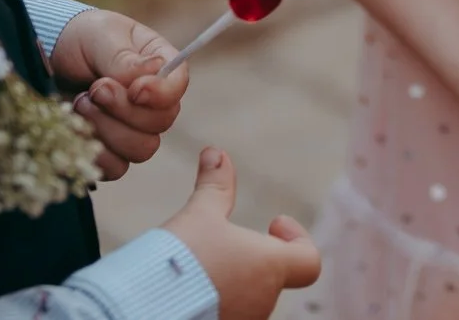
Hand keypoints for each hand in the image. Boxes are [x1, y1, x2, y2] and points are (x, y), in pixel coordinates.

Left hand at [49, 7, 188, 177]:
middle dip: (123, 110)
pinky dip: (96, 153)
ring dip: (107, 129)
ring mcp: (132, 128)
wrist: (47, 58)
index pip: (177, 85)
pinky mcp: (110, 150)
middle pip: (161, 122)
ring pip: (142, 149)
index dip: (161, 94)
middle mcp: (151, 100)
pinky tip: (76, 128)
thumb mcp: (101, 36)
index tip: (134, 89)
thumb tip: (154, 70)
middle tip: (95, 89)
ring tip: (80, 103)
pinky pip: (117, 167)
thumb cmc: (79, 38)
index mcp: (158, 65)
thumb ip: (124, 58)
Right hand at [162, 148, 321, 319]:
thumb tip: (216, 153)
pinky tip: (189, 289)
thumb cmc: (183, 259)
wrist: (149, 306)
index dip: (297, 239)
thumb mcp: (200, 213)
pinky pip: (228, 312)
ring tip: (198, 265)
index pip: (309, 261)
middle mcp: (264, 301)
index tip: (273, 224)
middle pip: (272, 277)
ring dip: (232, 279)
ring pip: (248, 297)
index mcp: (270, 267)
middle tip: (220, 241)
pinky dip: (217, 299)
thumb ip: (215, 186)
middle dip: (251, 257)